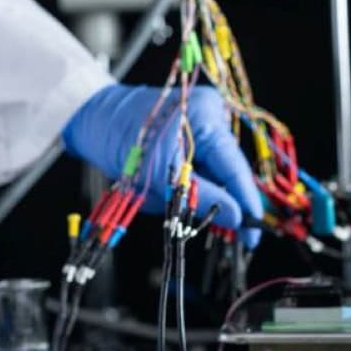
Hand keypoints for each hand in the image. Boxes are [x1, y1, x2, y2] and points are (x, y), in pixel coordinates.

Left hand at [61, 83, 264, 246]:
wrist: (97, 119)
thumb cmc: (121, 139)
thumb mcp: (160, 176)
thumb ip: (200, 197)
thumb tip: (236, 218)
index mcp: (207, 116)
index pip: (236, 167)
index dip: (247, 202)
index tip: (254, 232)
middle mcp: (211, 114)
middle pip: (229, 170)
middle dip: (224, 201)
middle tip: (231, 236)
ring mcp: (203, 120)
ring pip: (215, 171)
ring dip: (202, 192)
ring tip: (173, 199)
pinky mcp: (192, 130)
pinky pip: (201, 164)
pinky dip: (192, 182)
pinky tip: (171, 188)